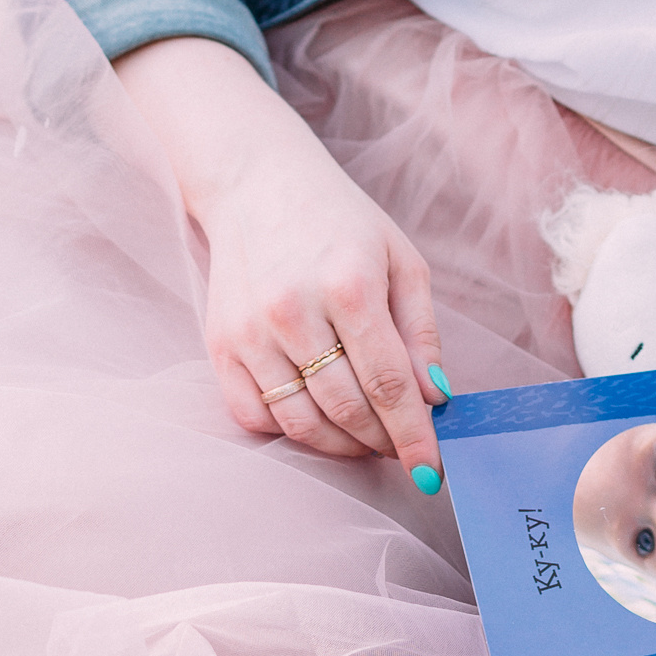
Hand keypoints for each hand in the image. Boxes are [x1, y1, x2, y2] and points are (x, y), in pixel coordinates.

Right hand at [116, 38, 446, 479]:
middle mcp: (294, 312)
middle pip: (346, 410)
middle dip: (382, 442)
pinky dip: (290, 432)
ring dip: (341, 446)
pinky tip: (317, 421)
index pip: (389, 385)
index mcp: (349, 286)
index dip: (413, 435)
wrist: (258, 184)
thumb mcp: (401, 261)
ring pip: (300, 423)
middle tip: (403, 449)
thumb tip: (436, 398)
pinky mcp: (219, 345)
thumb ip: (420, 332)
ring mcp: (250, 333)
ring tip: (367, 440)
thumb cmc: (341, 222)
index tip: (431, 470)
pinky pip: (254, 415)